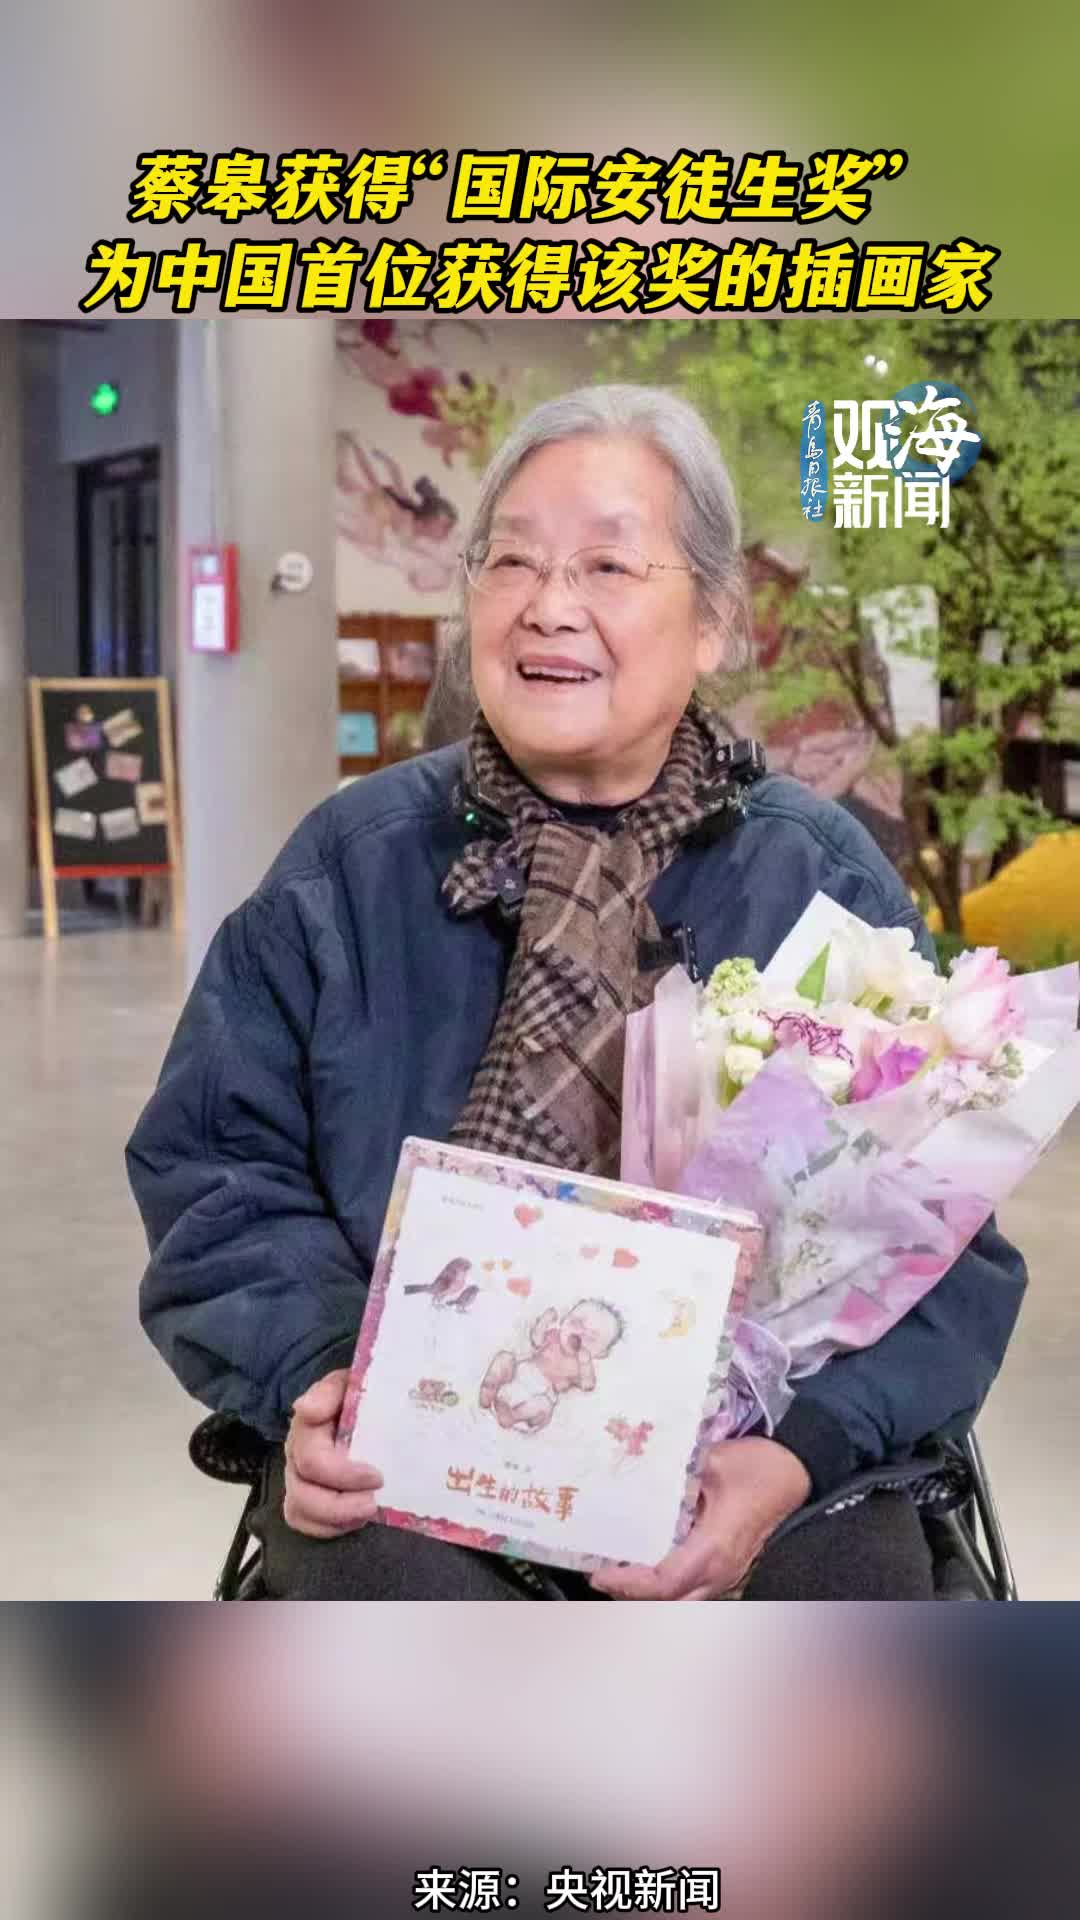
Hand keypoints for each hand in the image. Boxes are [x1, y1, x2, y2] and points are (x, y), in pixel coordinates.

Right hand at [283, 1369, 383, 1538]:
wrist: (358, 1403)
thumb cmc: (356, 1395)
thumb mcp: (348, 1382)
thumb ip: (329, 1391)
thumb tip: (305, 1407)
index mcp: (306, 1428)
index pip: (312, 1460)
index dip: (343, 1475)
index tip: (377, 1475)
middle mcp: (296, 1456)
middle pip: (302, 1494)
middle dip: (340, 1505)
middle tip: (374, 1502)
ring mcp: (298, 1478)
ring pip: (299, 1512)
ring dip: (336, 1519)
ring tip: (368, 1511)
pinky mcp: (307, 1498)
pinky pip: (306, 1524)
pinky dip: (331, 1528)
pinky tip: (356, 1518)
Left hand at [589, 1438, 811, 1600]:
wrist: (797, 1470)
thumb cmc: (760, 1466)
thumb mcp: (714, 1460)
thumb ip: (674, 1472)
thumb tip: (635, 1472)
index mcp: (714, 1548)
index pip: (664, 1582)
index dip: (628, 1582)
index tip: (598, 1571)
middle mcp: (720, 1571)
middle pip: (668, 1601)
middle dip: (630, 1593)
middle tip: (600, 1572)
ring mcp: (727, 1574)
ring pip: (680, 1599)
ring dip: (648, 1592)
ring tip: (617, 1570)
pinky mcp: (728, 1567)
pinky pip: (691, 1588)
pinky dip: (665, 1584)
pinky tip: (646, 1563)